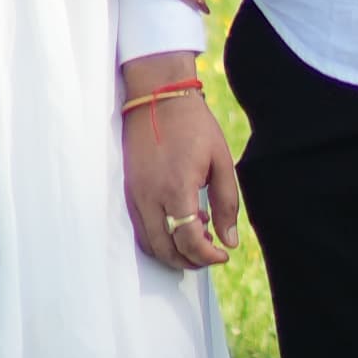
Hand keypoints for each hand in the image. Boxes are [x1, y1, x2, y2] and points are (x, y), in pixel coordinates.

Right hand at [119, 59, 240, 269]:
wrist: (158, 96)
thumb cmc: (193, 125)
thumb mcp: (220, 161)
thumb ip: (226, 204)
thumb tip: (229, 240)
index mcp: (176, 189)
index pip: (188, 242)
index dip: (207, 257)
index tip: (223, 255)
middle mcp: (149, 197)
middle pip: (165, 251)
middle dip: (190, 261)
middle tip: (210, 255)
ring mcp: (134, 195)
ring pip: (149, 244)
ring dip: (172, 253)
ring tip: (197, 239)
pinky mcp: (128, 191)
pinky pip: (139, 228)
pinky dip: (159, 237)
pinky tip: (179, 222)